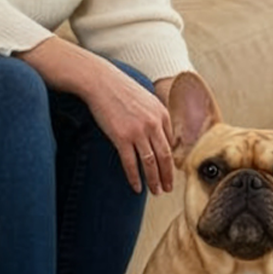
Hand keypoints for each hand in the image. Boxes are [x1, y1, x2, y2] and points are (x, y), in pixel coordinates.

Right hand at [22, 38, 176, 194]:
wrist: (101, 82)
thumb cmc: (121, 90)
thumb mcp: (146, 100)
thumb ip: (155, 117)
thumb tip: (160, 137)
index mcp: (162, 114)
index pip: (171, 144)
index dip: (172, 161)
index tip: (171, 171)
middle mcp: (153, 124)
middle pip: (165, 156)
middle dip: (168, 175)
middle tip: (168, 188)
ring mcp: (138, 131)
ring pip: (150, 163)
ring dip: (154, 180)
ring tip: (156, 192)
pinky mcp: (121, 137)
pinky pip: (131, 163)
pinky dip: (134, 178)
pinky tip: (136, 187)